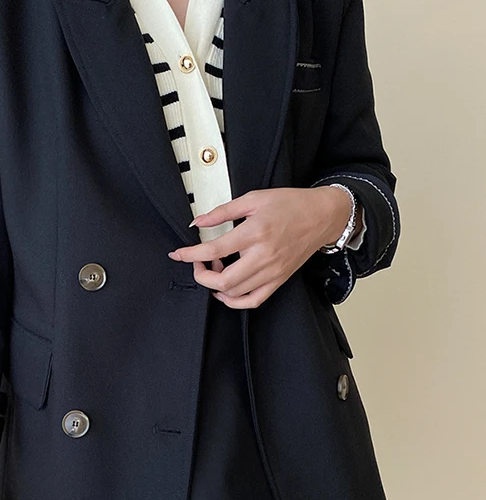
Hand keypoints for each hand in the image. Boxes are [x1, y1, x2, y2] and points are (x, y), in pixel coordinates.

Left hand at [167, 186, 353, 308]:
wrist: (322, 216)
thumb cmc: (291, 204)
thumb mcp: (253, 198)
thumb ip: (222, 211)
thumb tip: (198, 222)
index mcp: (255, 233)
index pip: (214, 250)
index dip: (191, 255)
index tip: (178, 254)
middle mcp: (263, 256)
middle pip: (223, 281)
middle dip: (201, 275)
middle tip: (198, 262)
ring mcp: (272, 272)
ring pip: (235, 293)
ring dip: (216, 285)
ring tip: (216, 267)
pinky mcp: (278, 280)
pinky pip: (253, 300)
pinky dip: (234, 301)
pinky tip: (226, 290)